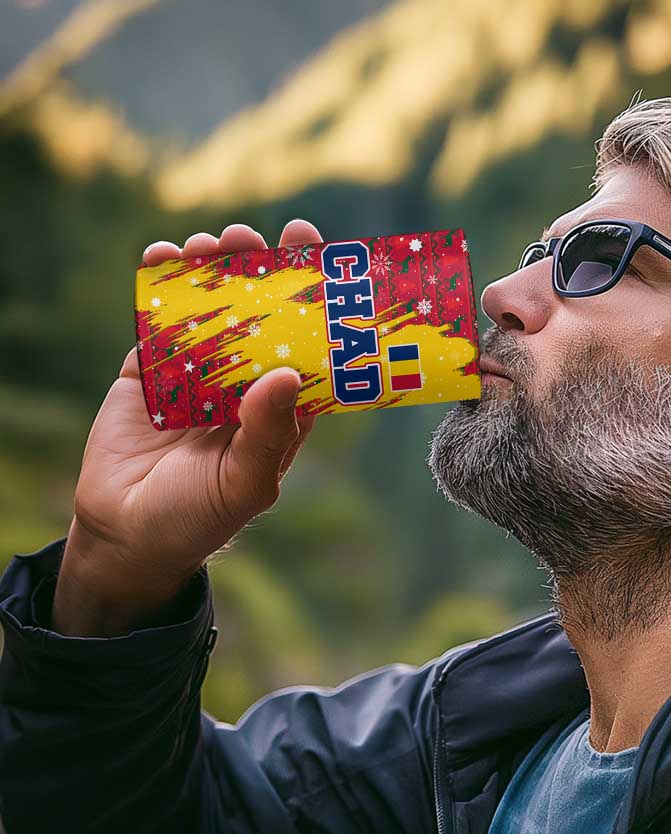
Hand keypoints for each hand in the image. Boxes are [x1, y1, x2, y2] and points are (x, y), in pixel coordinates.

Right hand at [52, 220, 322, 635]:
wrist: (126, 535)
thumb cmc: (199, 517)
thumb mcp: (244, 483)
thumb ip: (268, 433)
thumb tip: (287, 375)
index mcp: (281, 410)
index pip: (307, 348)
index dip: (315, 305)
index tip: (320, 258)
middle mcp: (244, 384)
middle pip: (260, 317)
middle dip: (260, 273)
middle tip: (256, 238)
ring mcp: (195, 374)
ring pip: (210, 311)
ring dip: (212, 272)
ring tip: (212, 244)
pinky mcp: (149, 372)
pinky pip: (157, 322)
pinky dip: (158, 287)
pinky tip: (162, 257)